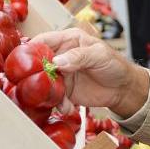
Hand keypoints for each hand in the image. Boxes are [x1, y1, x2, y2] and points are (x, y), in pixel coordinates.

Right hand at [32, 28, 149, 117]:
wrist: (124, 89)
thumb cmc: (114, 65)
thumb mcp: (99, 55)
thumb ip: (78, 56)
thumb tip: (57, 62)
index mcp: (68, 40)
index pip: (44, 40)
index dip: (32, 48)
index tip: (26, 60)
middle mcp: (61, 56)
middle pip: (39, 63)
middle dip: (36, 74)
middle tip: (38, 85)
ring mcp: (62, 74)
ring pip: (45, 82)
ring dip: (48, 93)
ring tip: (60, 101)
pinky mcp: (65, 91)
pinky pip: (55, 97)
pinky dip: (59, 104)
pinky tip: (68, 108)